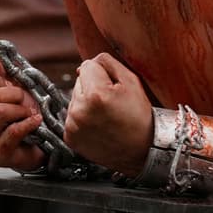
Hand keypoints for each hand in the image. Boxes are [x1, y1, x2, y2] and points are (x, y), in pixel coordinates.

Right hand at [0, 37, 45, 171]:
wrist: (33, 142)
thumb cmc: (15, 112)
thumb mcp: (3, 85)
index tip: (8, 86)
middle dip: (15, 94)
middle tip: (24, 101)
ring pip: (1, 112)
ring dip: (22, 109)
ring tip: (28, 112)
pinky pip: (13, 132)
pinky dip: (29, 123)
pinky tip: (35, 122)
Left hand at [64, 53, 152, 176]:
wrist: (142, 150)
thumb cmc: (139, 116)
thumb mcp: (131, 81)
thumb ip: (107, 62)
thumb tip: (86, 63)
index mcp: (95, 94)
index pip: (87, 65)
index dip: (103, 74)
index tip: (113, 89)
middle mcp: (80, 111)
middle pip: (78, 81)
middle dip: (93, 88)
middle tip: (110, 103)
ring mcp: (73, 126)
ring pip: (74, 98)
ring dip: (86, 102)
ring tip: (105, 115)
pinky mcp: (70, 137)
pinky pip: (72, 115)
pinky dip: (82, 117)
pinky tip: (98, 125)